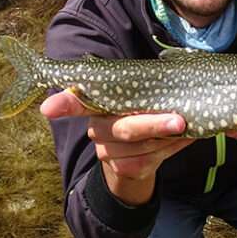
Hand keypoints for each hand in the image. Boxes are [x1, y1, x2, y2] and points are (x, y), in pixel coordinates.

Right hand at [41, 90, 193, 204]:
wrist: (136, 159)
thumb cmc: (138, 117)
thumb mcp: (134, 99)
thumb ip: (139, 88)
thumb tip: (169, 67)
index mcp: (96, 106)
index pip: (75, 102)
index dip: (62, 104)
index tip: (48, 109)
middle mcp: (97, 130)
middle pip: (125, 128)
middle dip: (155, 124)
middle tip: (179, 120)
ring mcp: (108, 153)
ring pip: (144, 146)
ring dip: (172, 137)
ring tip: (188, 125)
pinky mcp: (124, 170)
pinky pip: (153, 160)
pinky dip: (174, 148)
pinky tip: (185, 137)